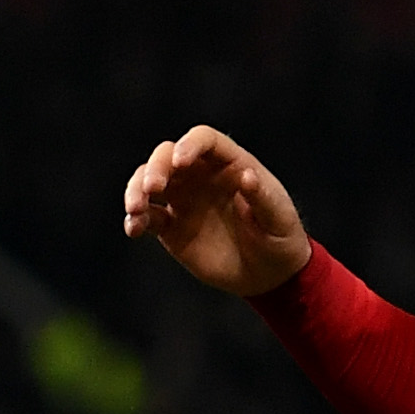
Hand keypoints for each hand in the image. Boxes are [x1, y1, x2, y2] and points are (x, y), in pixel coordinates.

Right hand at [121, 124, 311, 298]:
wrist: (268, 273)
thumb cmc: (279, 237)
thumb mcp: (279, 217)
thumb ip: (263, 197)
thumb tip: (247, 176)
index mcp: (229, 163)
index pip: (203, 140)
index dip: (189, 145)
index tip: (180, 162)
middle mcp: (200, 176)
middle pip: (167, 156)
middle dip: (155, 168)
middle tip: (152, 188)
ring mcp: (182, 200)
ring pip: (147, 182)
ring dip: (136, 190)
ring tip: (136, 210)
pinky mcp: (170, 227)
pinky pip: (147, 216)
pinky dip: (135, 220)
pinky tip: (134, 229)